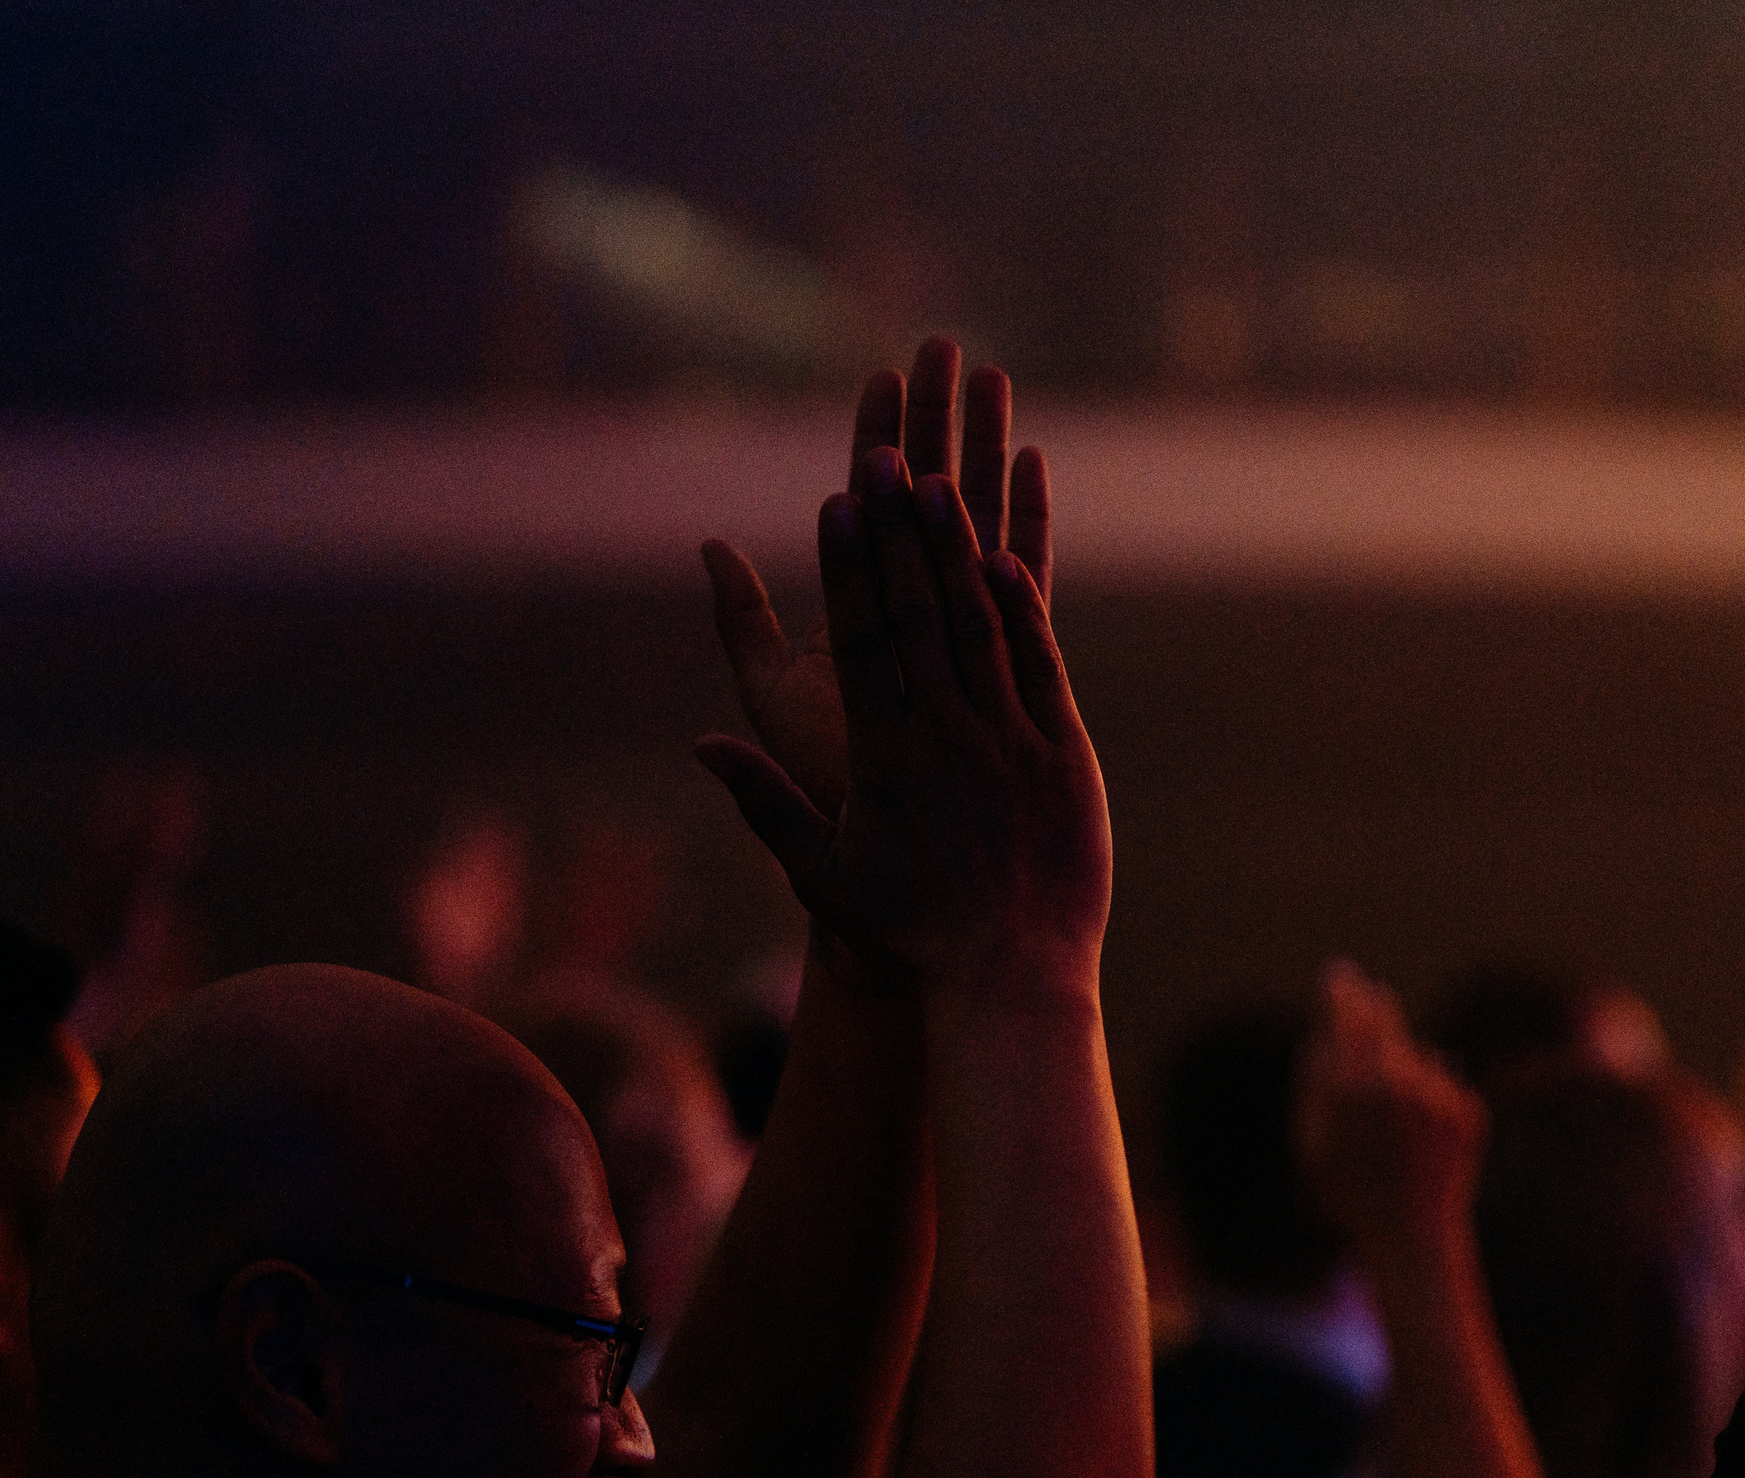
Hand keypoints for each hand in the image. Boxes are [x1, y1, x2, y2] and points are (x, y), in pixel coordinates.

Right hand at [698, 449, 1107, 995]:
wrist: (1013, 978)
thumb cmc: (909, 934)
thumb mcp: (823, 876)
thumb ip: (762, 804)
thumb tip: (703, 744)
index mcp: (884, 759)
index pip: (861, 644)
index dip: (848, 569)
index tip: (836, 504)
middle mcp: (947, 738)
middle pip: (917, 614)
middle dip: (898, 531)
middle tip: (886, 455)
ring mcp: (1009, 741)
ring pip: (979, 626)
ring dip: (957, 549)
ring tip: (941, 480)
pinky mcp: (1062, 754)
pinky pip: (1041, 664)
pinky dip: (1022, 607)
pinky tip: (1004, 552)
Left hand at [703, 337, 1053, 819]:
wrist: (894, 865)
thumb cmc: (825, 789)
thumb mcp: (772, 699)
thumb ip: (744, 622)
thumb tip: (710, 545)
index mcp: (855, 608)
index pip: (864, 506)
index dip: (874, 438)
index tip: (880, 373)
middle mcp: (911, 611)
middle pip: (924, 495)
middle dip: (935, 419)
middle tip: (943, 345)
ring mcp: (963, 630)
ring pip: (975, 522)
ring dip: (985, 448)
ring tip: (995, 378)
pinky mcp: (1010, 659)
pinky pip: (1022, 576)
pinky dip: (1026, 518)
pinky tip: (1035, 462)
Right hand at [1296, 959, 1489, 1247]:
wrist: (1411, 1236)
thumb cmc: (1348, 1191)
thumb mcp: (1311, 1138)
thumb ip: (1314, 1080)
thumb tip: (1322, 1031)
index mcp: (1351, 1090)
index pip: (1346, 1018)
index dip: (1341, 992)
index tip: (1338, 975)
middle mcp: (1397, 1085)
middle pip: (1385, 1022)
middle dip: (1374, 1010)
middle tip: (1369, 998)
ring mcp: (1437, 1098)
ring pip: (1415, 1058)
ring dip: (1402, 1067)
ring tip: (1389, 1119)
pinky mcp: (1468, 1112)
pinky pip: (1443, 1087)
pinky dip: (1430, 1100)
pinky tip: (1419, 1137)